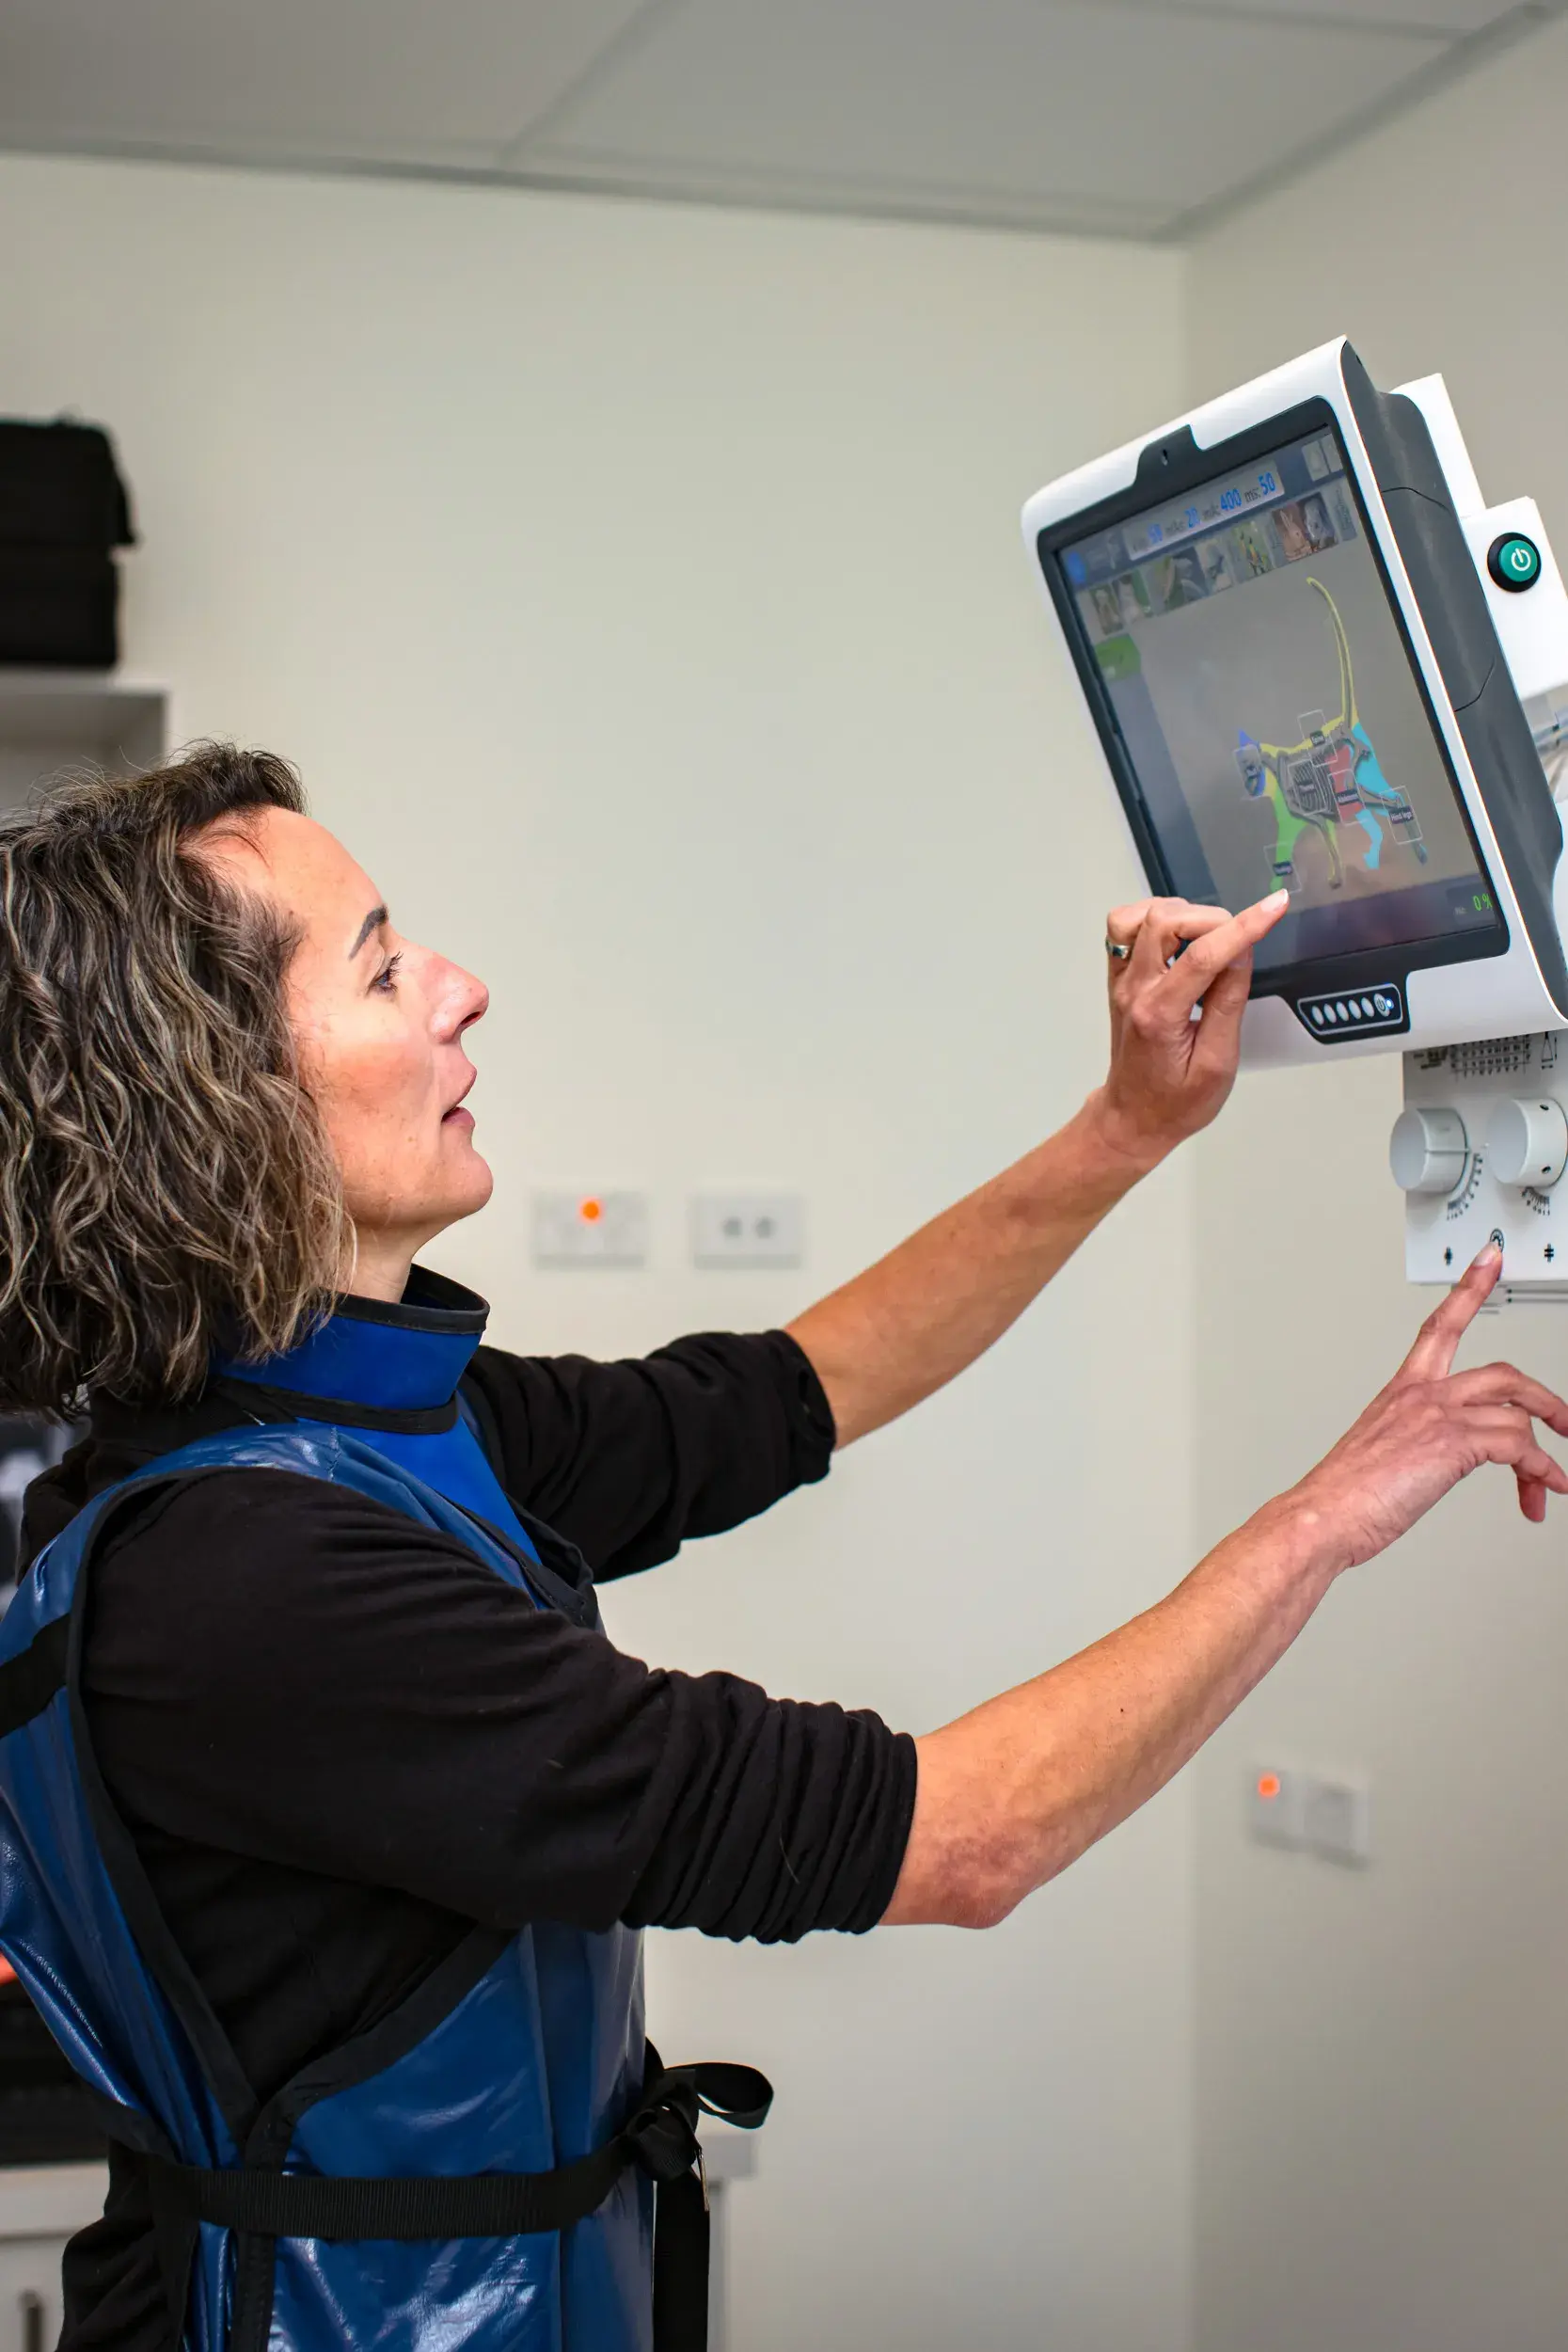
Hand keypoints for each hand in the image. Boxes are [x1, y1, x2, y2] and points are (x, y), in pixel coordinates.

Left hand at [1089, 890, 1288, 1167]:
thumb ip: (1228, 1003)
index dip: (1244, 926)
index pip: (1203, 955)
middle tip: (1239, 937)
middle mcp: (1133, 990)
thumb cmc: (1175, 1101)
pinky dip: (1153, 917)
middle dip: (1212, 918)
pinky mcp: (1119, 977)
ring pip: (1138, 916)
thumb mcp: (1218, 1064)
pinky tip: (1179, 936)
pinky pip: (1124, 927)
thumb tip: (1241, 954)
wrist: (1133, 1117)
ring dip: (1181, 914)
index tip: (1274, 907)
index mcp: (1160, 1015)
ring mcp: (1121, 981)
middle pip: (1164, 922)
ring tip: (1210, 937)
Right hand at [1284, 1246, 1567, 1573]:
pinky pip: (1519, 1448)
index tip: (1490, 1258)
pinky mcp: (1453, 1442)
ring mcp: (1439, 1415)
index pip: (1440, 1326)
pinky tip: (1543, 1489)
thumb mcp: (1380, 1454)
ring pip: (1518, 1412)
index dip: (1470, 1287)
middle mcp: (1422, 1395)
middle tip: (1563, 1419)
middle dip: (1544, 1398)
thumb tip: (1434, 1462)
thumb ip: (1414, 1442)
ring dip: (1545, 1451)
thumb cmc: (1344, 1494)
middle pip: (1503, 1373)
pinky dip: (1541, 1471)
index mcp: (1402, 1391)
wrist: (1324, 1514)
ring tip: (1551, 1478)